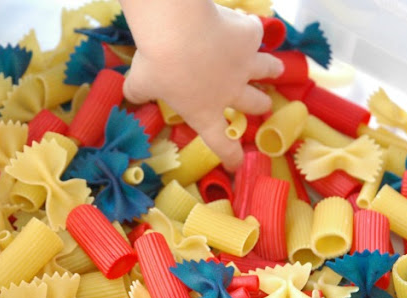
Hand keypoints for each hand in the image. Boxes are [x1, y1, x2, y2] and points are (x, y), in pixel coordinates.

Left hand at [121, 4, 282, 170]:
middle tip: (262, 103)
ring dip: (272, 70)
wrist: (179, 30)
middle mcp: (230, 91)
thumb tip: (129, 95)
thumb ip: (138, 93)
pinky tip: (244, 23)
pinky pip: (254, 32)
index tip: (237, 164)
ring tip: (276, 69)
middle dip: (260, 105)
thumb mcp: (140, 83)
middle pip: (254, 104)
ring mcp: (244, 64)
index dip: (231, 156)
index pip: (220, 143)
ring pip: (268, 70)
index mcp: (204, 111)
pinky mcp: (249, 36)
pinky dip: (249, 29)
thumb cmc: (158, 64)